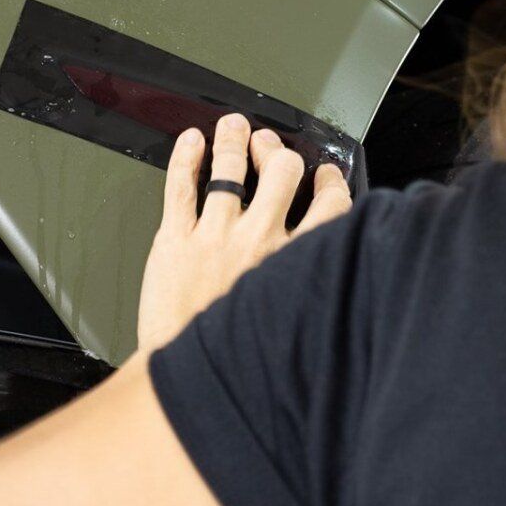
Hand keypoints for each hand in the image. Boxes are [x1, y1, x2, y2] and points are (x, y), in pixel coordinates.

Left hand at [136, 113, 352, 352]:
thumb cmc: (239, 356)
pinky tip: (191, 141)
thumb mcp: (290, 318)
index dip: (330, 182)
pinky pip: (180, 186)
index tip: (326, 175)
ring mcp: (215, 236)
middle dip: (278, 151)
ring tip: (233, 128)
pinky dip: (184, 157)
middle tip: (269, 146)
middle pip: (282, 173)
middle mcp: (258, 242)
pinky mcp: (174, 240)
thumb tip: (323, 263)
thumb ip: (307, 282)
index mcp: (292, 262)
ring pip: (229, 170)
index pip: (329, 206)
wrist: (187, 378)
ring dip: (233, 140)